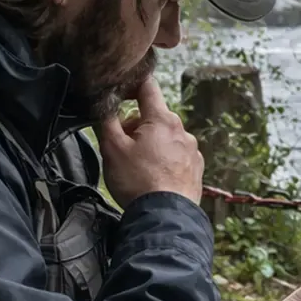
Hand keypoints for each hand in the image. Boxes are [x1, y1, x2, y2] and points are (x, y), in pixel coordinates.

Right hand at [96, 78, 203, 206]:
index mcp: (163, 120)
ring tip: (137, 167)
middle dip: (136, 126)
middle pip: (154, 116)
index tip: (121, 91)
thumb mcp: (112, 148)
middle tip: (122, 146)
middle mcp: (182, 131)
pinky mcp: (196, 168)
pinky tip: (153, 177)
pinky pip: (176, 155)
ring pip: (165, 137)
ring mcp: (192, 150)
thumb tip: (104, 104)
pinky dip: (163, 160)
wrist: (165, 216)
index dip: (132, 84)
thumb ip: (106, 120)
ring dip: (150, 144)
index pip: (148, 87)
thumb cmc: (138, 182)